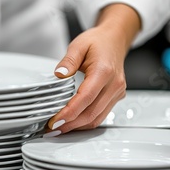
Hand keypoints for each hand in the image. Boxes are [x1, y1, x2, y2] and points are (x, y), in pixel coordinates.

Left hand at [45, 4, 140, 136]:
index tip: (55, 120)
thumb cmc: (98, 42)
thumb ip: (68, 61)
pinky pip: (100, 115)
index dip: (70, 113)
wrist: (115, 40)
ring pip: (97, 118)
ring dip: (77, 126)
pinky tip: (72, 123)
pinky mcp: (115, 97)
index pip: (86, 98)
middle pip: (91, 113)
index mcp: (104, 71)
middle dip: (70, 124)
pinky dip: (85, 122)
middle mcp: (114, 84)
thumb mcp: (79, 45)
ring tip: (59, 129)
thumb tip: (59, 75)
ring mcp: (116, 93)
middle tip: (52, 128)